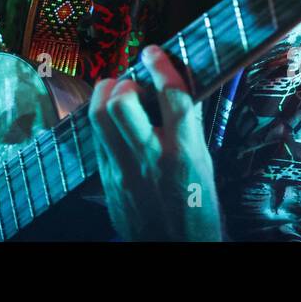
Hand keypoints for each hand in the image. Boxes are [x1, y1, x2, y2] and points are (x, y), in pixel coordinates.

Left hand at [88, 44, 222, 240]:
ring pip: (99, 116)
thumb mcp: (204, 164)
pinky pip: (96, 138)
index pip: (173, 98)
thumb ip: (189, 127)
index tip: (153, 52)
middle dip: (124, 81)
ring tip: (118, 92)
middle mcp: (151, 158)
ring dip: (105, 94)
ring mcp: (124, 170)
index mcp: (185, 153)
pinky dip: (102, 120)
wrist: (174, 249)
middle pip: (122, 102)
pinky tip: (114, 120)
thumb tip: (180, 88)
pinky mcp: (107, 179)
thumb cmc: (198, 208)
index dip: (161, 66)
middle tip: (134, 82)